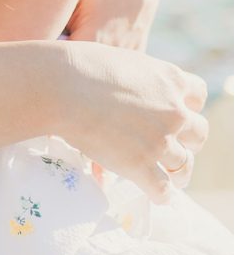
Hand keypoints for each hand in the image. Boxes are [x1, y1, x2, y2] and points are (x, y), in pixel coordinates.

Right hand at [59, 41, 208, 203]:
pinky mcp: (140, 164)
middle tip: (168, 145)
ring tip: (168, 176)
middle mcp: (173, 110)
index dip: (187, 105)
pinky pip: (163, 189)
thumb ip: (136, 79)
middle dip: (187, 140)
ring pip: (184, 163)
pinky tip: (155, 194)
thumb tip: (125, 89)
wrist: (55, 86)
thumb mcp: (118, 60)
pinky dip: (161, 194)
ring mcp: (159, 139)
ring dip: (176, 170)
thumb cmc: (75, 66)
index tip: (172, 111)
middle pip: (199, 132)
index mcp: (169, 79)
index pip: (198, 95)